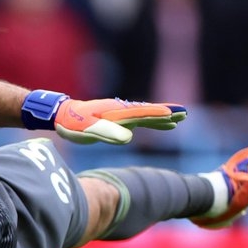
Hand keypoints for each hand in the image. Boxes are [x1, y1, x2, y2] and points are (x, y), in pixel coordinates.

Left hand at [54, 98, 186, 144]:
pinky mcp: (117, 118)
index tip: (177, 115)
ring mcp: (119, 113)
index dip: (160, 114)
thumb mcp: (88, 130)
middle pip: (148, 112)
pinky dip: (151, 121)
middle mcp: (121, 110)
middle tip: (185, 114)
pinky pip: (139, 119)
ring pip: (146, 115)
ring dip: (162, 116)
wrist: (61, 115)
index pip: (142, 113)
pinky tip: (159, 124)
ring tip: (179, 118)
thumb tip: (129, 138)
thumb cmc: (73, 124)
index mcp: (116, 112)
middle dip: (167, 113)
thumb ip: (107, 133)